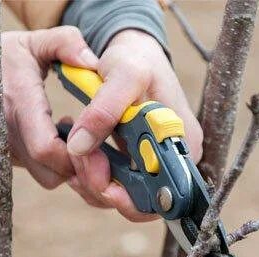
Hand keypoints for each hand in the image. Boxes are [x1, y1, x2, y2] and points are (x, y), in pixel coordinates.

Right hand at [0, 27, 97, 190]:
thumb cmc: (1, 55)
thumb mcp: (33, 41)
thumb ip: (65, 42)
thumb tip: (91, 61)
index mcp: (18, 103)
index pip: (46, 148)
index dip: (77, 155)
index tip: (98, 144)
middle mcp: (7, 132)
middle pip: (50, 173)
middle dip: (81, 168)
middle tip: (98, 147)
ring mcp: (4, 148)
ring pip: (46, 178)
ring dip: (69, 168)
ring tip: (76, 139)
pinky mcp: (6, 156)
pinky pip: (37, 172)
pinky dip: (55, 165)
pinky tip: (61, 140)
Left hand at [63, 29, 202, 221]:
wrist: (133, 53)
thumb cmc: (136, 60)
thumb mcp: (124, 75)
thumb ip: (104, 110)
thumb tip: (80, 146)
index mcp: (182, 145)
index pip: (165, 195)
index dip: (132, 198)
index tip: (102, 183)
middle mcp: (174, 161)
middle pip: (142, 202)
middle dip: (105, 188)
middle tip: (79, 163)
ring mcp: (155, 163)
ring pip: (124, 195)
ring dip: (93, 180)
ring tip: (75, 152)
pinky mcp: (136, 161)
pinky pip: (115, 182)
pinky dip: (93, 173)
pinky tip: (80, 153)